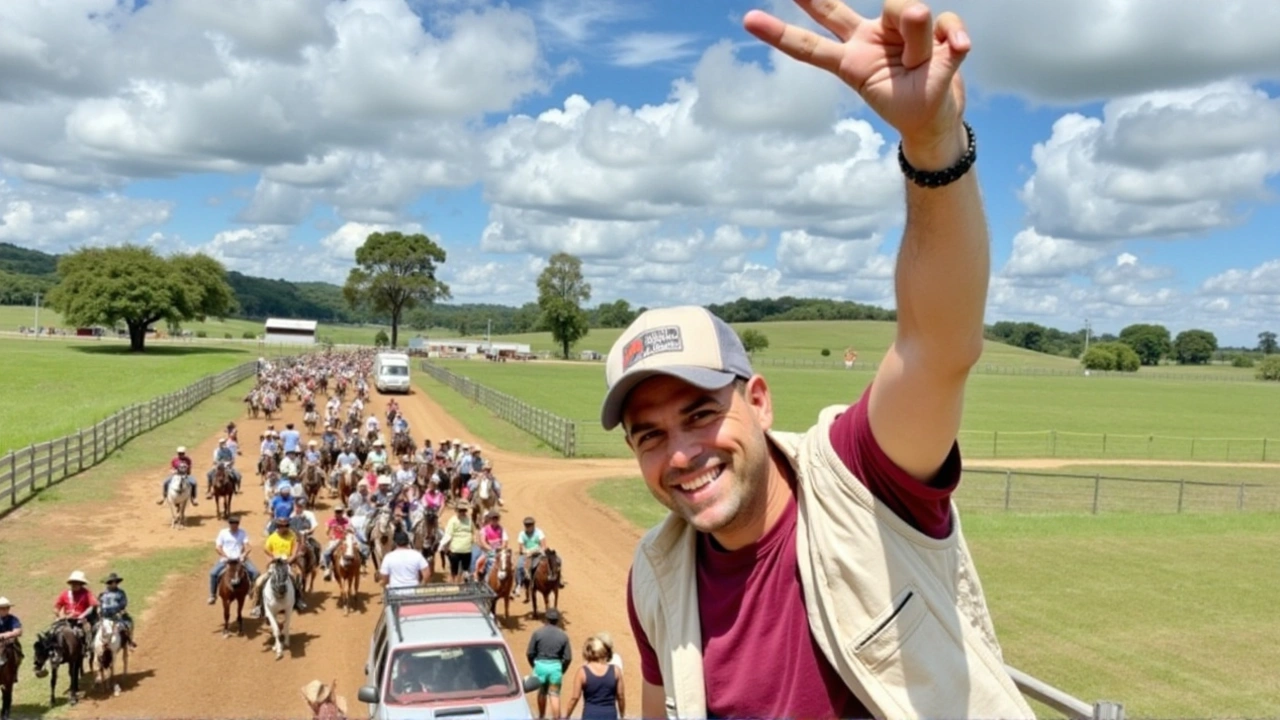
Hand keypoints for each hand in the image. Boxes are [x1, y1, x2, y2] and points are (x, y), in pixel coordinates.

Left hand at [743, 0, 969, 167]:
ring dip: (920, 42)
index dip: (780, 34)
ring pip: (905, 13)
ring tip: (926, 63)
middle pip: (834, 11)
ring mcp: (898, 30)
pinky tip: (958, 48)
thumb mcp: (899, 91)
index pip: (810, 46)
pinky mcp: (932, 28)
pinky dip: (953, 36)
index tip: (748, 20)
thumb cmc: (911, 105)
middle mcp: (868, 39)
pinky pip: (944, 21)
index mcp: (850, 61)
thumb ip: (908, 50)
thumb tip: (920, 12)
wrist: (939, 118)